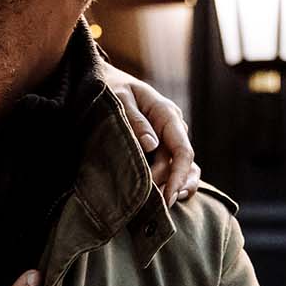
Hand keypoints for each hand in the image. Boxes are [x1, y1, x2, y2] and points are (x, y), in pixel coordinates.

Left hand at [98, 63, 200, 202]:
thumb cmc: (110, 87)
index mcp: (167, 114)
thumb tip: (151, 145)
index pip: (182, 151)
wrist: (102, 79)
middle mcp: (172, 127)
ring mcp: (167, 137)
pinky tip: (163, 197)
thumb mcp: (119, 100)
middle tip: (156, 205)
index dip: (179, 176)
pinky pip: (170, 166)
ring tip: (165, 206)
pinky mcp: (159, 145)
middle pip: (183, 164)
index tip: (168, 196)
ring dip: (176, 186)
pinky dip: (169, 181)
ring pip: (182, 167)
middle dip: (172, 185)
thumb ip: (135, 121)